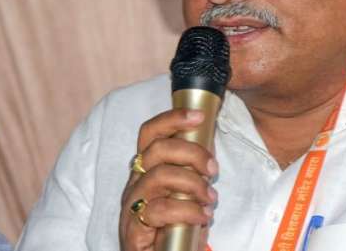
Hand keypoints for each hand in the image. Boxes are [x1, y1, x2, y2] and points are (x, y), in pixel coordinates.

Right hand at [119, 109, 217, 250]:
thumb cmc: (175, 225)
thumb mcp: (187, 192)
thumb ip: (194, 171)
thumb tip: (211, 148)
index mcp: (147, 170)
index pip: (150, 134)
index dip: (172, 119)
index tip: (199, 115)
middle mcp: (135, 183)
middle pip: (156, 150)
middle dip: (191, 152)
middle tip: (213, 167)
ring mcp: (132, 205)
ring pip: (159, 176)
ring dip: (192, 183)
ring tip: (210, 197)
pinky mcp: (133, 229)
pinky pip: (158, 210)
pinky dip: (187, 211)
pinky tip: (202, 217)